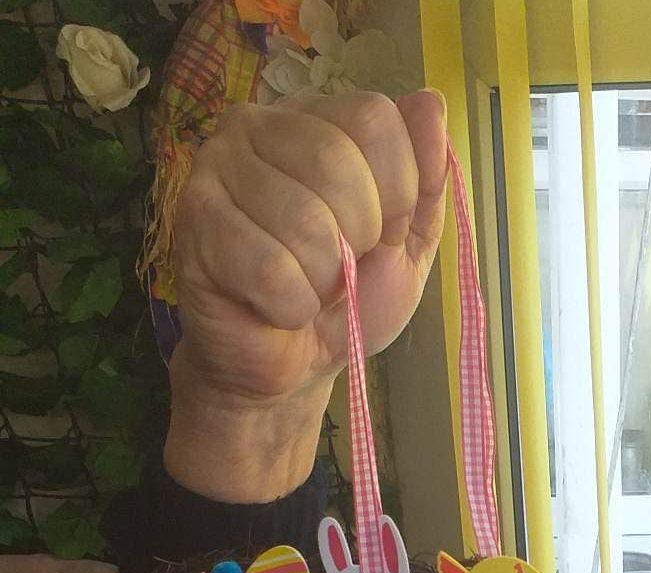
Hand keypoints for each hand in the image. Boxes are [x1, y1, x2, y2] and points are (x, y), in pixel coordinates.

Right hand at [165, 89, 447, 501]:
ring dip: (323, 280)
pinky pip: (269, 270)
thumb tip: (432, 103)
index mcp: (315, 119)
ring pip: (305, 223)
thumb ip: (426, 180)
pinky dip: (290, 307)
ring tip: (305, 288)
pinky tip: (275, 307)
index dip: (396, 193)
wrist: (295, 366)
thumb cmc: (348, 298)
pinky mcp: (193, 222)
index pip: (375, 119)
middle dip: (359, 239)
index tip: (380, 233)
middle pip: (337, 164)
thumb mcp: (408, 243)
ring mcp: (215, 167)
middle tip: (338, 268)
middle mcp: (256, 125)